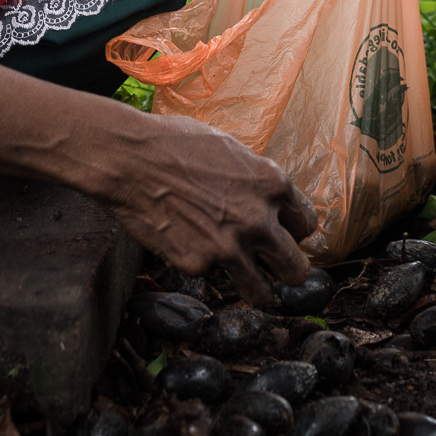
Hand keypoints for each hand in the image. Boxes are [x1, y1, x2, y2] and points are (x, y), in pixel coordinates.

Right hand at [99, 115, 316, 306]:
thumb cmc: (174, 142)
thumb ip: (254, 179)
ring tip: (244, 281)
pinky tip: (185, 241)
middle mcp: (258, 220)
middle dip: (287, 270)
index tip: (283, 234)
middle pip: (297, 269)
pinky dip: (201, 263)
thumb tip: (265, 197)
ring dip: (256, 288)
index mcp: (272, 184)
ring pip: (263, 293)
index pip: (306, 225)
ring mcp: (229, 247)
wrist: (129, 158)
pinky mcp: (197, 265)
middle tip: (274, 269)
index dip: (293, 231)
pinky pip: (210, 275)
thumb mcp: (229, 149)